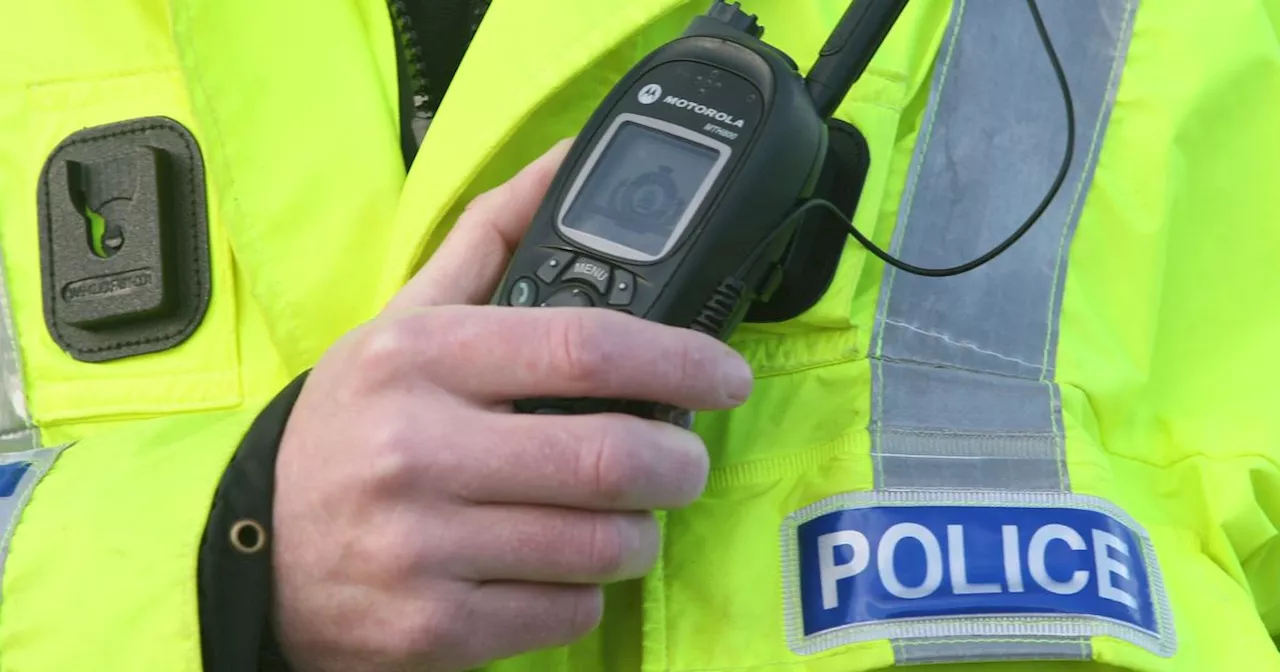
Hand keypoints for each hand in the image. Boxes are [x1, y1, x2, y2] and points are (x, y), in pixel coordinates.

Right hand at [270, 140, 753, 671]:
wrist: (258, 553)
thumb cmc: (354, 427)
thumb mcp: (402, 323)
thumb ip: (490, 239)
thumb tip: (568, 160)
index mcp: (416, 357)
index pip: (583, 346)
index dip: (680, 359)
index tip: (726, 375)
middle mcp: (414, 449)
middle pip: (609, 457)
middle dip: (678, 464)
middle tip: (683, 462)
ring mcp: (422, 547)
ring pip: (600, 545)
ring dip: (638, 532)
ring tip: (622, 516)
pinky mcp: (434, 628)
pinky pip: (566, 612)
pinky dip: (586, 592)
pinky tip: (558, 567)